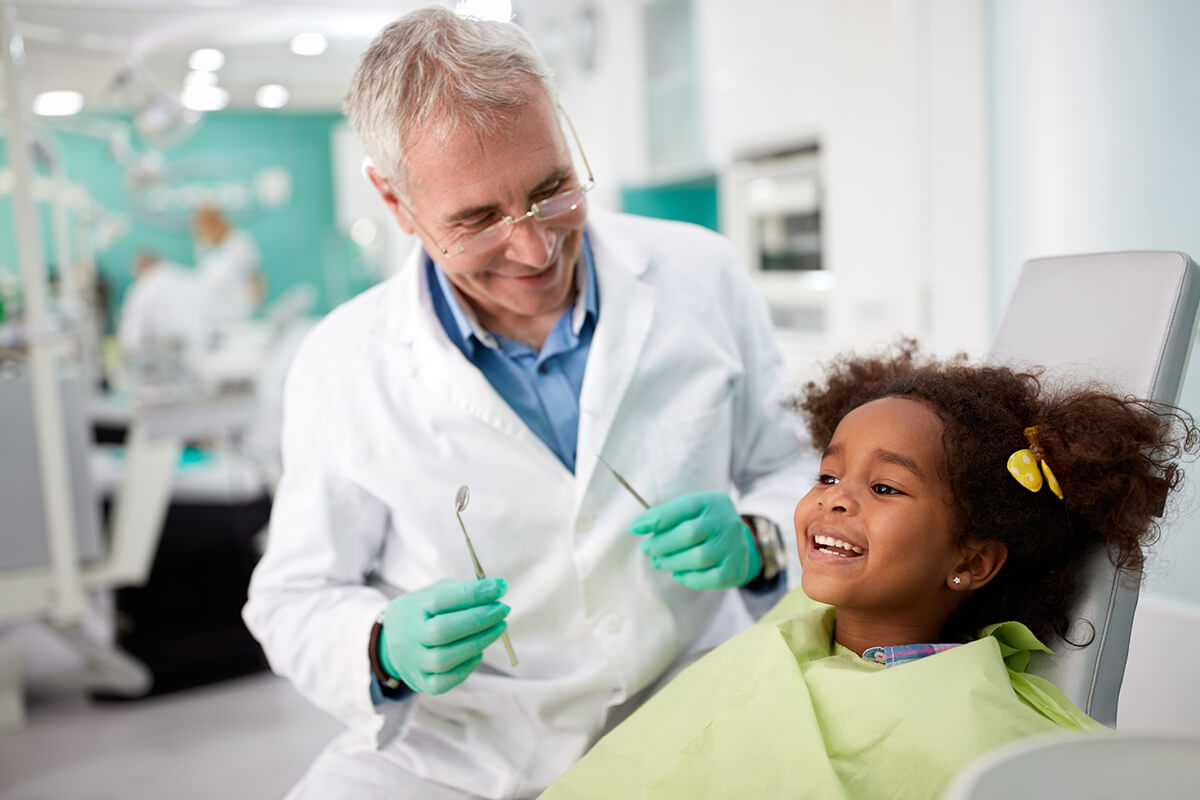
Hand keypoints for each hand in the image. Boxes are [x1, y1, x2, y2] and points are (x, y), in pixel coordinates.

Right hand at [378, 577, 509, 694]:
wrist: (393, 641)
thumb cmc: (423, 612)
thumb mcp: (435, 593)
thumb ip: (464, 590)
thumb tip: (498, 587)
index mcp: (411, 609)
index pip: (441, 600)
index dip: (474, 594)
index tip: (501, 587)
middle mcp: (408, 638)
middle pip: (443, 631)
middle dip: (479, 619)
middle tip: (503, 609)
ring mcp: (413, 663)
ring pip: (445, 659)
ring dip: (478, 642)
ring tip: (499, 627)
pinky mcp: (422, 683)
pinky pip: (445, 681)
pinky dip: (467, 666)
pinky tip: (479, 651)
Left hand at [630, 492, 762, 589]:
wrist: (737, 541)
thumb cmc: (703, 524)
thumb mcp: (688, 512)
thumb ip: (665, 516)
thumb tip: (636, 527)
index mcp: (711, 502)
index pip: (682, 507)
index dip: (657, 519)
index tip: (635, 528)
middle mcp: (726, 521)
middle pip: (689, 534)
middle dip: (662, 544)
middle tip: (647, 549)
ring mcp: (734, 545)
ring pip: (699, 558)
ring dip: (672, 562)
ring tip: (659, 562)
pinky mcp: (736, 568)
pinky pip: (711, 578)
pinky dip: (690, 578)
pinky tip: (678, 573)